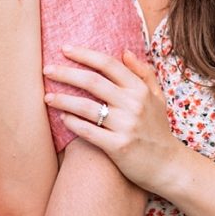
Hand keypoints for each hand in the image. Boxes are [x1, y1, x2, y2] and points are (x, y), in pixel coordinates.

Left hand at [43, 46, 185, 196]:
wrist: (168, 166)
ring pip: (86, 107)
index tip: (64, 49)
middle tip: (46, 69)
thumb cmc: (158, 130)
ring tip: (47, 97)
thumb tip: (125, 51)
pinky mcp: (119, 147)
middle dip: (66, 73)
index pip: (108, 64)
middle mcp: (133, 105)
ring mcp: (126, 126)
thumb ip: (144, 73)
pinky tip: (62, 117)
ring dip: (63, 99)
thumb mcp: (158, 98)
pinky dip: (72, 123)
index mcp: (140, 90)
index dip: (84, 54)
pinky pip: (89, 131)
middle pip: (92, 81)